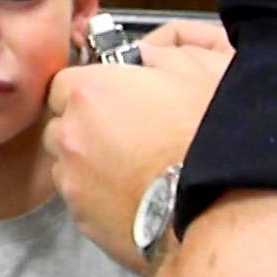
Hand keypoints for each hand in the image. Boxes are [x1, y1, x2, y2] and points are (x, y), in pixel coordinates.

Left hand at [44, 21, 231, 271]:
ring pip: (68, 165)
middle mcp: (70, 135)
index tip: (110, 98)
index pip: (63, 83)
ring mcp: (72, 180)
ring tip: (131, 169)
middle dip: (83, 127)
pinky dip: (98, 197)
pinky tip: (133, 195)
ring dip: (89, 164)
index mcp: (88, 92)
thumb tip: (146, 56)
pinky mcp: (82, 219)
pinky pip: (81, 200)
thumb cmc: (207, 138)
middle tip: (124, 133)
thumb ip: (158, 57)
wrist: (216, 207)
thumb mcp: (194, 74)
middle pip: (61, 125)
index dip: (88, 90)